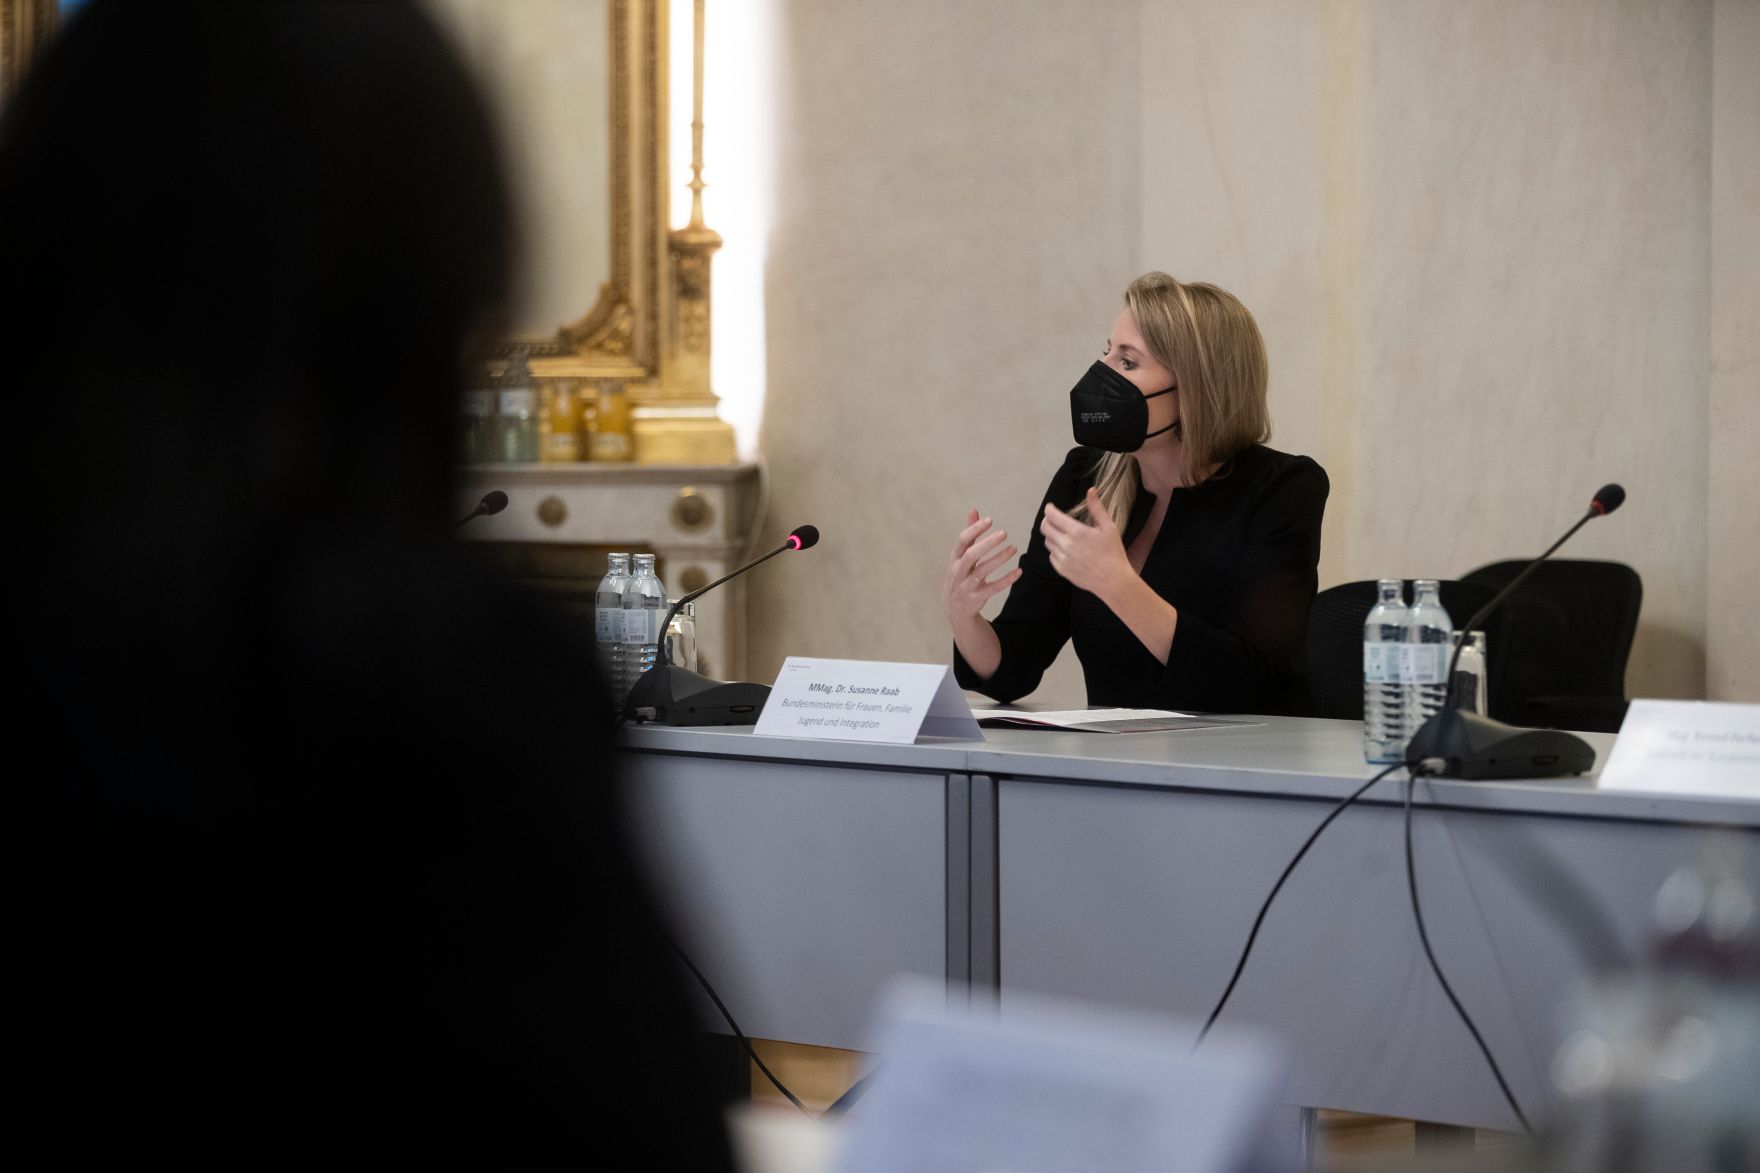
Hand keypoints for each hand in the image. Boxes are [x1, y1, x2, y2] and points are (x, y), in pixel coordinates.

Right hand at [943, 509, 1020, 626]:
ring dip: (999, 559)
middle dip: (987, 544)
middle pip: (971, 555)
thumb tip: (974, 510)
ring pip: (983, 571)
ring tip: (1014, 548)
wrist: (954, 609)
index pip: (962, 541)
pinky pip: (994, 587)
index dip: (974, 529)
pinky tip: (1019, 571)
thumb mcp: (960, 556)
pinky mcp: (978, 597)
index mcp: (954, 558)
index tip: (990, 520)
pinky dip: (1006, 579)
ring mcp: (967, 585)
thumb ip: (969, 534)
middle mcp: (958, 571)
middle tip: (1004, 533)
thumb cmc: (960, 575)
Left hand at [1039, 488, 1133, 599]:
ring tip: (1062, 534)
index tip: (1051, 507)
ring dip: (1052, 535)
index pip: (1052, 516)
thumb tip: (1090, 490)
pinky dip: (1055, 550)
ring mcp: (1062, 558)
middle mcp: (1065, 545)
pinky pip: (1052, 556)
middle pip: (1045, 528)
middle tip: (1053, 519)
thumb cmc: (1113, 553)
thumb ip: (1097, 508)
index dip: (1049, 509)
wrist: (1113, 581)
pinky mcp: (1061, 570)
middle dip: (1047, 520)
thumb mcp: (1109, 527)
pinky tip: (1066, 549)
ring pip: (1047, 542)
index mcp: (1076, 532)